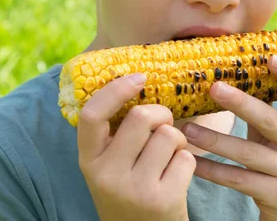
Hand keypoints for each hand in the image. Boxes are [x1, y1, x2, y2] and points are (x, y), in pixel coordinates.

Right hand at [77, 73, 195, 220]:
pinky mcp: (162, 199)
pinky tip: (175, 178)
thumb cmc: (131, 190)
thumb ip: (116, 134)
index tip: (139, 77)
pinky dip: (187, 162)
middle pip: (141, 116)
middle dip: (161, 115)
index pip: (92, 115)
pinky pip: (186, 157)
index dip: (115, 90)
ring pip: (169, 134)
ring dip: (177, 140)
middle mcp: (106, 175)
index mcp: (89, 160)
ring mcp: (134, 189)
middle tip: (163, 127)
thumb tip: (139, 79)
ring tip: (168, 158)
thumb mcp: (111, 165)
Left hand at [181, 55, 276, 220]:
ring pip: (249, 154)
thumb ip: (263, 112)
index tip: (271, 57)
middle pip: (270, 120)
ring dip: (215, 141)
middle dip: (241, 103)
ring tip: (188, 130)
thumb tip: (227, 76)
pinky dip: (214, 170)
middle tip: (213, 88)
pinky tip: (193, 162)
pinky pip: (239, 180)